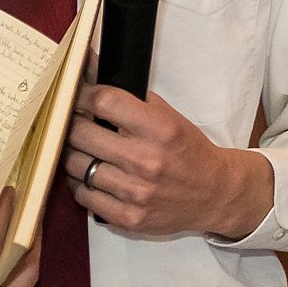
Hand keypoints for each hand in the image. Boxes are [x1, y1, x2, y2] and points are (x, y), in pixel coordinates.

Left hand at [65, 85, 273, 238]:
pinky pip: (83, 195)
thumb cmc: (188, 152)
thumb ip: (131, 97)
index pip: (104, 101)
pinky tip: (92, 176)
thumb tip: (89, 69)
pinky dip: (81, 183)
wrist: (216, 194)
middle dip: (71, 124)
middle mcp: (147, 161)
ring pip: (75, 165)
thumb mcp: (170, 118)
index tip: (76, 95)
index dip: (82, 94)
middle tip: (74, 122)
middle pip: (81, 133)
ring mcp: (135, 192)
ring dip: (73, 154)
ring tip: (83, 150)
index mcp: (161, 129)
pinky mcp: (128, 217)